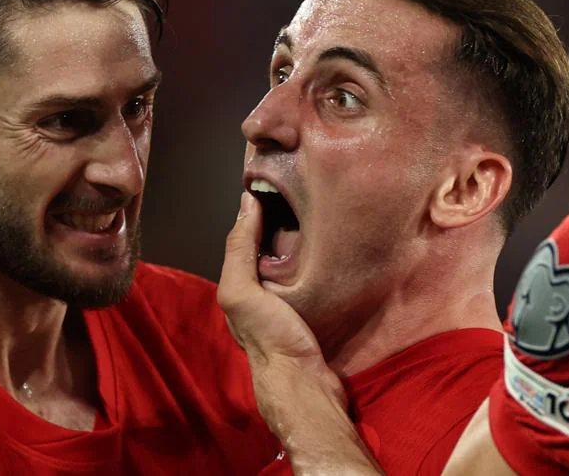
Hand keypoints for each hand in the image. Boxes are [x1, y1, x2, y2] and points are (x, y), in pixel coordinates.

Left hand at [218, 193, 381, 474]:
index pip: (243, 238)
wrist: (305, 385)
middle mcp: (257, 294)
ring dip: (300, 240)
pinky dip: (315, 261)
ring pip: (289, 262)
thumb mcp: (242, 290)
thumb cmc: (270, 337)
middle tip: (300, 193)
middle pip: (267, 248)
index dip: (253, 212)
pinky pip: (309, 277)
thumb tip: (245, 204)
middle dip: (278, 223)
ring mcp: (284, 305)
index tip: (272, 183)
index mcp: (238, 286)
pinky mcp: (310, 313)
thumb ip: (239, 249)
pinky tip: (330, 248)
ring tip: (318, 212)